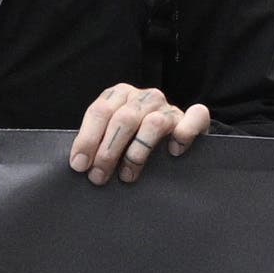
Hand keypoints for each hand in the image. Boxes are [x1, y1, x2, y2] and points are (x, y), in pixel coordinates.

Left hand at [63, 81, 207, 181]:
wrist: (172, 138)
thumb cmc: (133, 141)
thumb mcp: (111, 137)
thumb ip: (97, 142)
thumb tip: (79, 165)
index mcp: (119, 95)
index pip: (100, 111)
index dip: (87, 139)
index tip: (80, 165)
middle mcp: (144, 97)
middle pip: (123, 119)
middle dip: (108, 152)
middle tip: (99, 177)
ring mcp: (168, 106)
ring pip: (153, 124)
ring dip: (137, 153)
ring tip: (127, 175)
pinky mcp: (192, 118)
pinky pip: (194, 117)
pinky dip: (184, 133)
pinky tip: (173, 151)